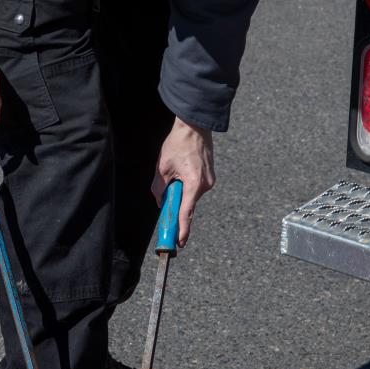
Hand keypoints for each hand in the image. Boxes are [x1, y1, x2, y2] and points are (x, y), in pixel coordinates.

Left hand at [152, 118, 214, 246]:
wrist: (194, 126)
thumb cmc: (178, 144)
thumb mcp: (162, 167)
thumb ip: (159, 188)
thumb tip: (160, 202)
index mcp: (193, 183)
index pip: (186, 212)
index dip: (182, 229)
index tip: (180, 242)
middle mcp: (205, 185)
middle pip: (187, 204)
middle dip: (176, 203)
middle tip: (166, 194)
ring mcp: (210, 181)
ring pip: (191, 195)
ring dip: (180, 191)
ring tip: (174, 170)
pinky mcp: (210, 177)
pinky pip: (195, 188)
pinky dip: (186, 185)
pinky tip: (181, 169)